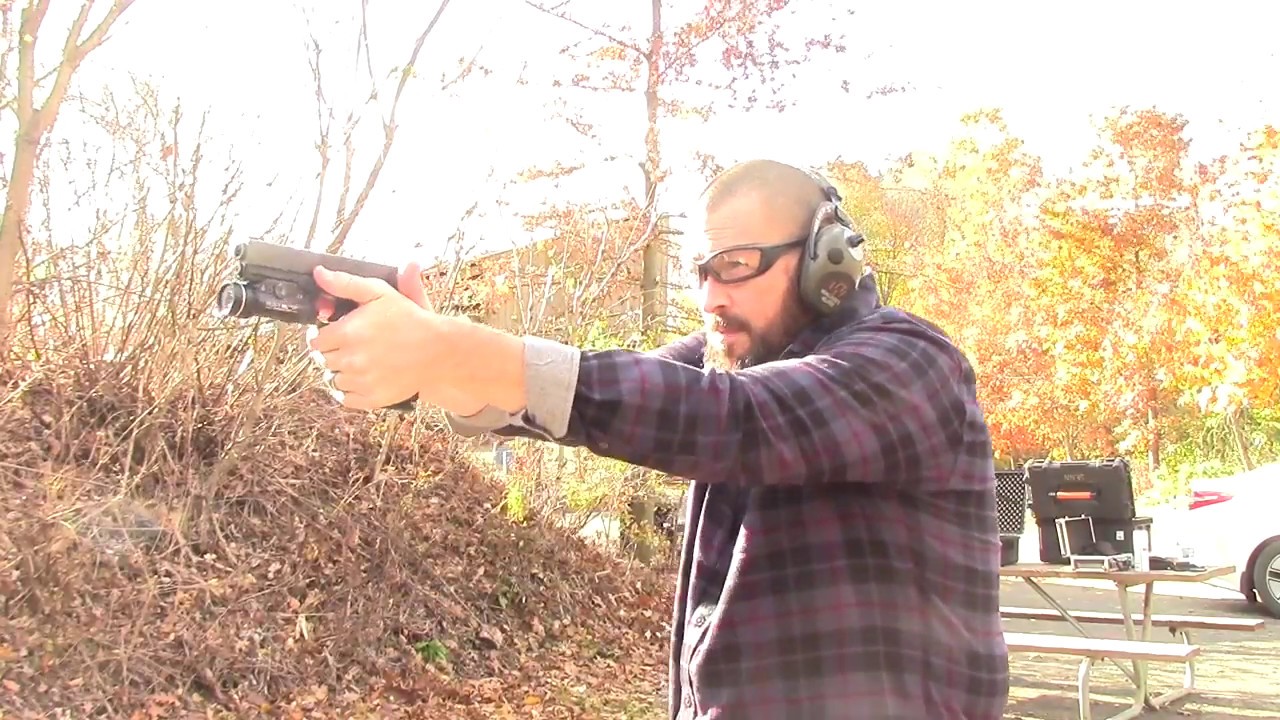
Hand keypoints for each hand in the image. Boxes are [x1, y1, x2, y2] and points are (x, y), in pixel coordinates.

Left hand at [305, 262, 440, 410]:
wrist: (438, 351)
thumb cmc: (410, 319)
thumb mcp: (379, 292)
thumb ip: (345, 283)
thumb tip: (319, 273)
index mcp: (347, 332)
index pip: (316, 341)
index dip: (324, 336)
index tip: (337, 335)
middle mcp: (351, 359)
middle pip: (323, 361)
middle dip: (335, 353)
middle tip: (354, 346)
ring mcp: (361, 381)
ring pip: (333, 380)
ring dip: (342, 372)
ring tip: (363, 362)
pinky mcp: (371, 398)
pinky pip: (346, 399)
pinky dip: (351, 391)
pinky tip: (365, 378)